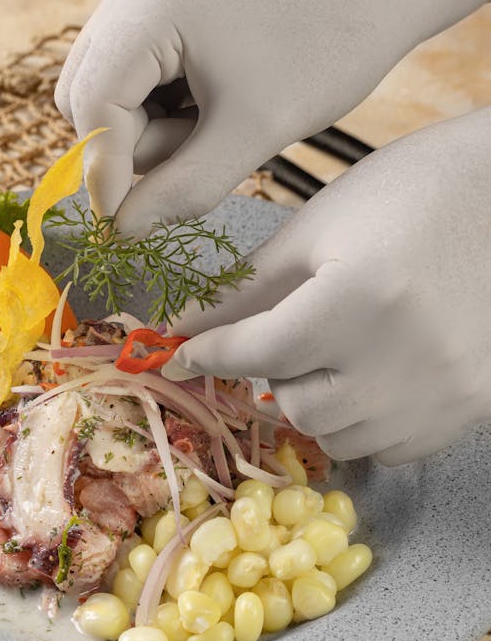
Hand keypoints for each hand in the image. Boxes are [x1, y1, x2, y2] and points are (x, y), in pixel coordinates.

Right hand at [55, 0, 490, 236]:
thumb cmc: (323, 55)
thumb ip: (183, 188)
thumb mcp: (254, 134)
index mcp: (153, 2)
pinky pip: (126, 75)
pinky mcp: (152, 1)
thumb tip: (122, 230)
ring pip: (103, 90)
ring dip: (147, 129)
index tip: (124, 225)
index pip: (94, 101)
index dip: (104, 170)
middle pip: (87, 95)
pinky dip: (156, 108)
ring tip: (209, 124)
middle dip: (133, 145)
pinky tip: (203, 105)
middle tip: (198, 152)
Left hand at [167, 108, 490, 464]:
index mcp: (359, 297)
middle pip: (296, 407)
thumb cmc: (407, 194)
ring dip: (318, 400)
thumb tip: (180, 329)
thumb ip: (244, 289)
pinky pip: (387, 447)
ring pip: (339, 435)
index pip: (257, 351)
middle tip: (290, 333)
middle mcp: (404, 358)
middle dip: (274, 372)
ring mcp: (445, 393)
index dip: (211, 353)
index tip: (186, 353)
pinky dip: (364, 419)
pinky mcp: (472, 408)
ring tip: (338, 350)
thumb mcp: (317, 228)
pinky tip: (375, 372)